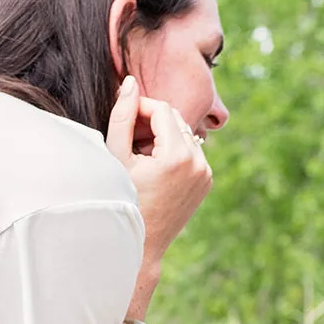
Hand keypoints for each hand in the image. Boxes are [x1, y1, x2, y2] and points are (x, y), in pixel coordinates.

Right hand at [106, 77, 212, 264]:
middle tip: (131, 138)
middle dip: (153, 121)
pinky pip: (191, 151)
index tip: (124, 118)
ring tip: (142, 154)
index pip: (162, 109)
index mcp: (178, 156)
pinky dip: (175, 150)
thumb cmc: (122, 199)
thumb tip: (130, 82)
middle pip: (175, 119)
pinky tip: (156, 166)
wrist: (143, 242)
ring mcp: (206, 173)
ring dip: (163, 134)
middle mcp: (199, 163)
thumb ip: (122, 115)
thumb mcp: (116, 155)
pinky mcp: (207, 181)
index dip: (141, 107)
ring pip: (184, 133)